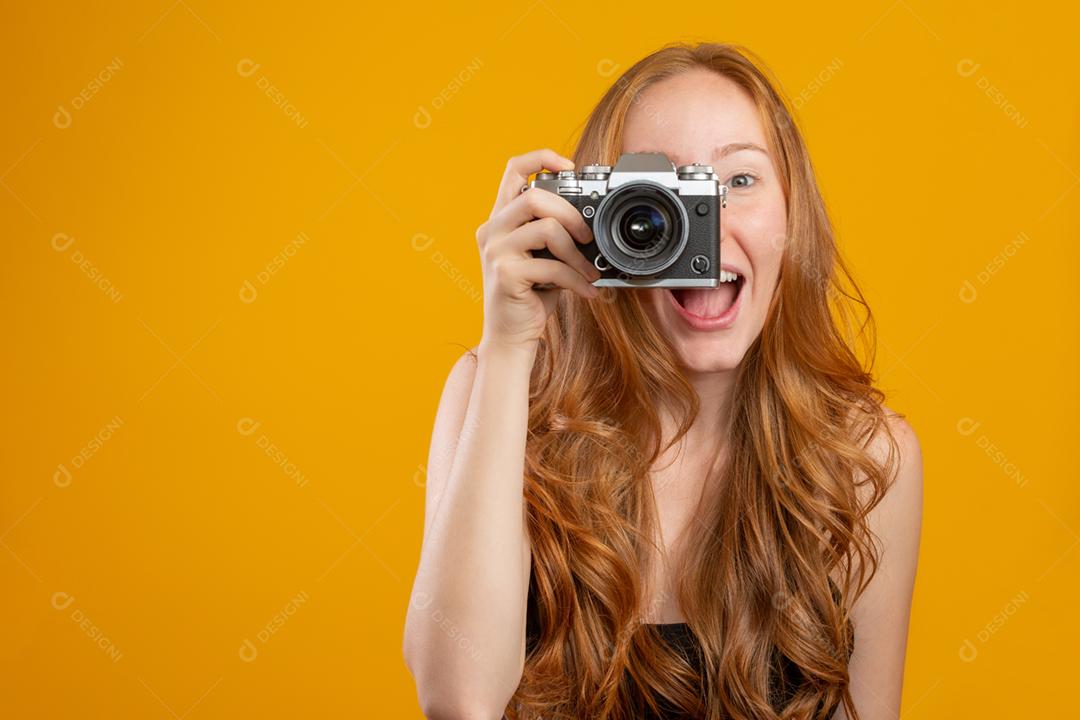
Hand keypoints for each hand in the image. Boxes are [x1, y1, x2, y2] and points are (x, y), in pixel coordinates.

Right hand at [475, 148, 600, 354]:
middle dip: (572, 215)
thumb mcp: (542, 256)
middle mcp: (491, 230)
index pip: (513, 169)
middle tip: (588, 238)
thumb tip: (591, 219)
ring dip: (577, 253)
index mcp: (500, 220)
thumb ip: (553, 232)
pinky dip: (577, 280)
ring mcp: (495, 251)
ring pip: (547, 229)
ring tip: (589, 271)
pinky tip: (587, 292)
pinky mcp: (505, 274)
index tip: (569, 166)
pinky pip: (552, 266)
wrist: (510, 336)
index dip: (542, 158)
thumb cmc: (530, 295)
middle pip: (535, 196)